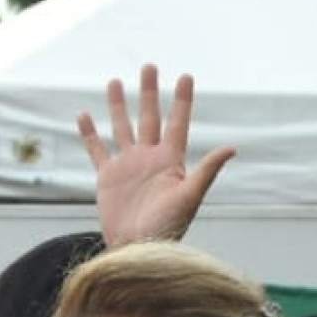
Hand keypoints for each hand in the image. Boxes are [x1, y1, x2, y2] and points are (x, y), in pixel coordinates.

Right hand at [82, 64, 235, 246]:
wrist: (138, 250)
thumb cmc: (168, 228)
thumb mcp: (190, 197)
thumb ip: (207, 170)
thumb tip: (232, 147)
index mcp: (171, 161)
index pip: (177, 123)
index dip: (182, 100)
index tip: (185, 76)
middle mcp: (149, 159)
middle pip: (149, 117)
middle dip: (149, 92)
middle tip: (149, 66)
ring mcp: (128, 166)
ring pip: (122, 127)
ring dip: (118, 106)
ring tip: (115, 81)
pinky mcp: (108, 178)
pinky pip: (97, 151)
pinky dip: (90, 134)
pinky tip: (84, 115)